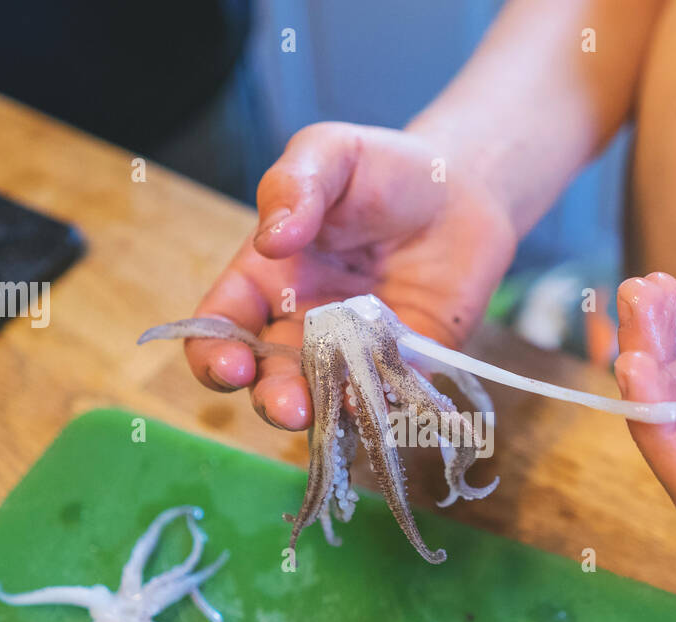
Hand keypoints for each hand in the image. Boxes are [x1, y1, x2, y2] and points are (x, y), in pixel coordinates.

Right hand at [186, 121, 515, 429]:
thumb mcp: (330, 154)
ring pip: (325, 400)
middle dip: (273, 400)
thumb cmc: (381, 169)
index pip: (222, 328)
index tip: (231, 365)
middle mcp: (302, 327)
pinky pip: (389, 397)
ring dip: (325, 413)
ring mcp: (353, 353)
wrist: (460, 187)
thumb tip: (271, 240)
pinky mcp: (405, 366)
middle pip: (269, 379)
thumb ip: (294, 187)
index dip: (214, 353)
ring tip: (337, 410)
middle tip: (291, 407)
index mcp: (266, 281)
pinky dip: (385, 406)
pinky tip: (387, 402)